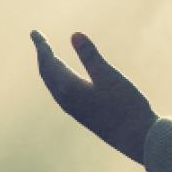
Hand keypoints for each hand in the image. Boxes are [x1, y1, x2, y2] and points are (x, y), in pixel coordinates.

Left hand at [32, 30, 156, 163]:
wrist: (136, 138)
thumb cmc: (126, 106)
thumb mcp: (110, 77)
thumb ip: (91, 56)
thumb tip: (74, 34)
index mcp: (70, 88)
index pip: (49, 63)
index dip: (41, 46)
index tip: (35, 32)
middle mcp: (66, 100)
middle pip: (47, 73)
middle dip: (43, 56)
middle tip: (40, 39)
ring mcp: (74, 109)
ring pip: (53, 85)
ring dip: (49, 68)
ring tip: (49, 56)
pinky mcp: (83, 115)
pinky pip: (61, 93)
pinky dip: (58, 80)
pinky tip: (67, 80)